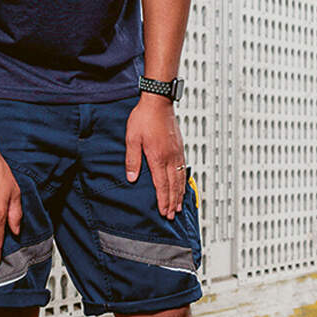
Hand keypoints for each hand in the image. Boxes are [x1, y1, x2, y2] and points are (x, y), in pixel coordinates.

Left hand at [125, 92, 187, 218]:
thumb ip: (133, 160)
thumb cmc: (144, 117)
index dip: (163, 200)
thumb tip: (132, 178)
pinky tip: (183, 184)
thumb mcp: (132, 138)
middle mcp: (170, 157)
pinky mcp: (180, 147)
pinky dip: (184, 180)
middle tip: (173, 214)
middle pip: (174, 185)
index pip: (161, 185)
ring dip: (180, 194)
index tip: (164, 212)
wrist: (158, 101)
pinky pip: (184, 168)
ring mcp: (177, 152)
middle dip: (173, 201)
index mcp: (158, 157)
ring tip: (180, 205)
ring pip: (181, 178)